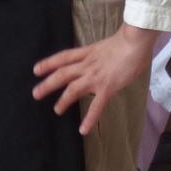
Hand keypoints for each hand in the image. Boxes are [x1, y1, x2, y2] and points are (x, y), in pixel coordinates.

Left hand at [32, 24, 158, 135]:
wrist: (135, 41)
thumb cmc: (126, 40)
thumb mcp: (106, 46)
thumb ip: (100, 56)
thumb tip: (102, 62)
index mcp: (88, 53)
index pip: (63, 57)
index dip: (49, 63)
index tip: (36, 70)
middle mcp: (87, 65)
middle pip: (62, 74)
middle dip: (48, 84)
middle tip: (35, 93)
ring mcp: (95, 77)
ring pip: (73, 89)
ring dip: (63, 100)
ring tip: (57, 110)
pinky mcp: (106, 87)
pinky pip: (96, 106)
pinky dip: (89, 119)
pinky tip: (83, 130)